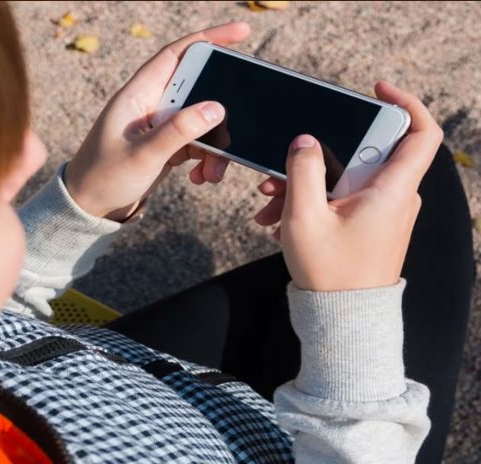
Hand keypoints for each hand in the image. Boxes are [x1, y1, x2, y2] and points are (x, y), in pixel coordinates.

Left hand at [64, 23, 250, 220]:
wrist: (89, 207)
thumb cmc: (104, 177)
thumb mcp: (143, 155)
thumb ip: (179, 131)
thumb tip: (216, 108)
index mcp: (137, 94)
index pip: (176, 55)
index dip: (208, 39)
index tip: (241, 32)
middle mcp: (150, 105)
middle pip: (197, 88)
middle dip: (220, 107)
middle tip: (239, 122)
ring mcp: (159, 126)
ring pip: (201, 121)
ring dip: (215, 143)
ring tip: (214, 170)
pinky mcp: (166, 146)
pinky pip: (197, 142)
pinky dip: (206, 157)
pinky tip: (203, 176)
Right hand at [254, 81, 442, 290]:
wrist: (342, 319)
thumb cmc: (330, 273)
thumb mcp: (305, 217)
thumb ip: (303, 171)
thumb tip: (306, 141)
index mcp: (391, 190)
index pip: (421, 133)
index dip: (405, 103)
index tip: (376, 90)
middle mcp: (395, 197)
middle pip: (365, 153)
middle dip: (320, 155)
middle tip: (285, 167)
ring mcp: (383, 212)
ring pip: (347, 177)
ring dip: (308, 182)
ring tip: (271, 203)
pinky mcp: (370, 224)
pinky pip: (343, 198)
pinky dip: (314, 201)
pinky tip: (280, 218)